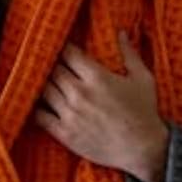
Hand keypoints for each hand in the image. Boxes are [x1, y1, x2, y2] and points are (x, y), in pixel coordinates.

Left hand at [33, 32, 170, 181]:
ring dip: (42, 84)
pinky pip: (40, 116)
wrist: (143, 149)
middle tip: (50, 64)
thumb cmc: (144, 112)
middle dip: (51, 65)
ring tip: (43, 81)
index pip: (68, 54)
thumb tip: (121, 33)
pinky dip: (36, 108)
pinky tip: (39, 104)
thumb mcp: (142, 79)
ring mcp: (70, 114)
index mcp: (97, 77)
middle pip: (52, 70)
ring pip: (43, 90)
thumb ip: (129, 54)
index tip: (62, 48)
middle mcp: (80, 93)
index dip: (62, 49)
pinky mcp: (65, 133)